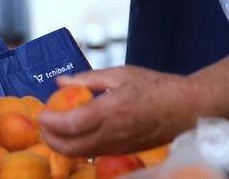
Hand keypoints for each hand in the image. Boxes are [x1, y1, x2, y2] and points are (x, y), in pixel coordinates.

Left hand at [38, 66, 196, 157]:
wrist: (188, 108)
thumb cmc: (157, 87)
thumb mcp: (121, 74)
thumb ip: (88, 79)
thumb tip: (61, 82)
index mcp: (111, 110)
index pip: (71, 124)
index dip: (51, 122)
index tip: (41, 113)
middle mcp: (112, 133)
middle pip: (71, 147)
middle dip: (50, 138)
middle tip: (43, 124)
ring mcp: (118, 146)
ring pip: (81, 154)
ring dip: (62, 145)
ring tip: (55, 128)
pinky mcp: (124, 152)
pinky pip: (94, 154)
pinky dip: (78, 147)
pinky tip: (76, 133)